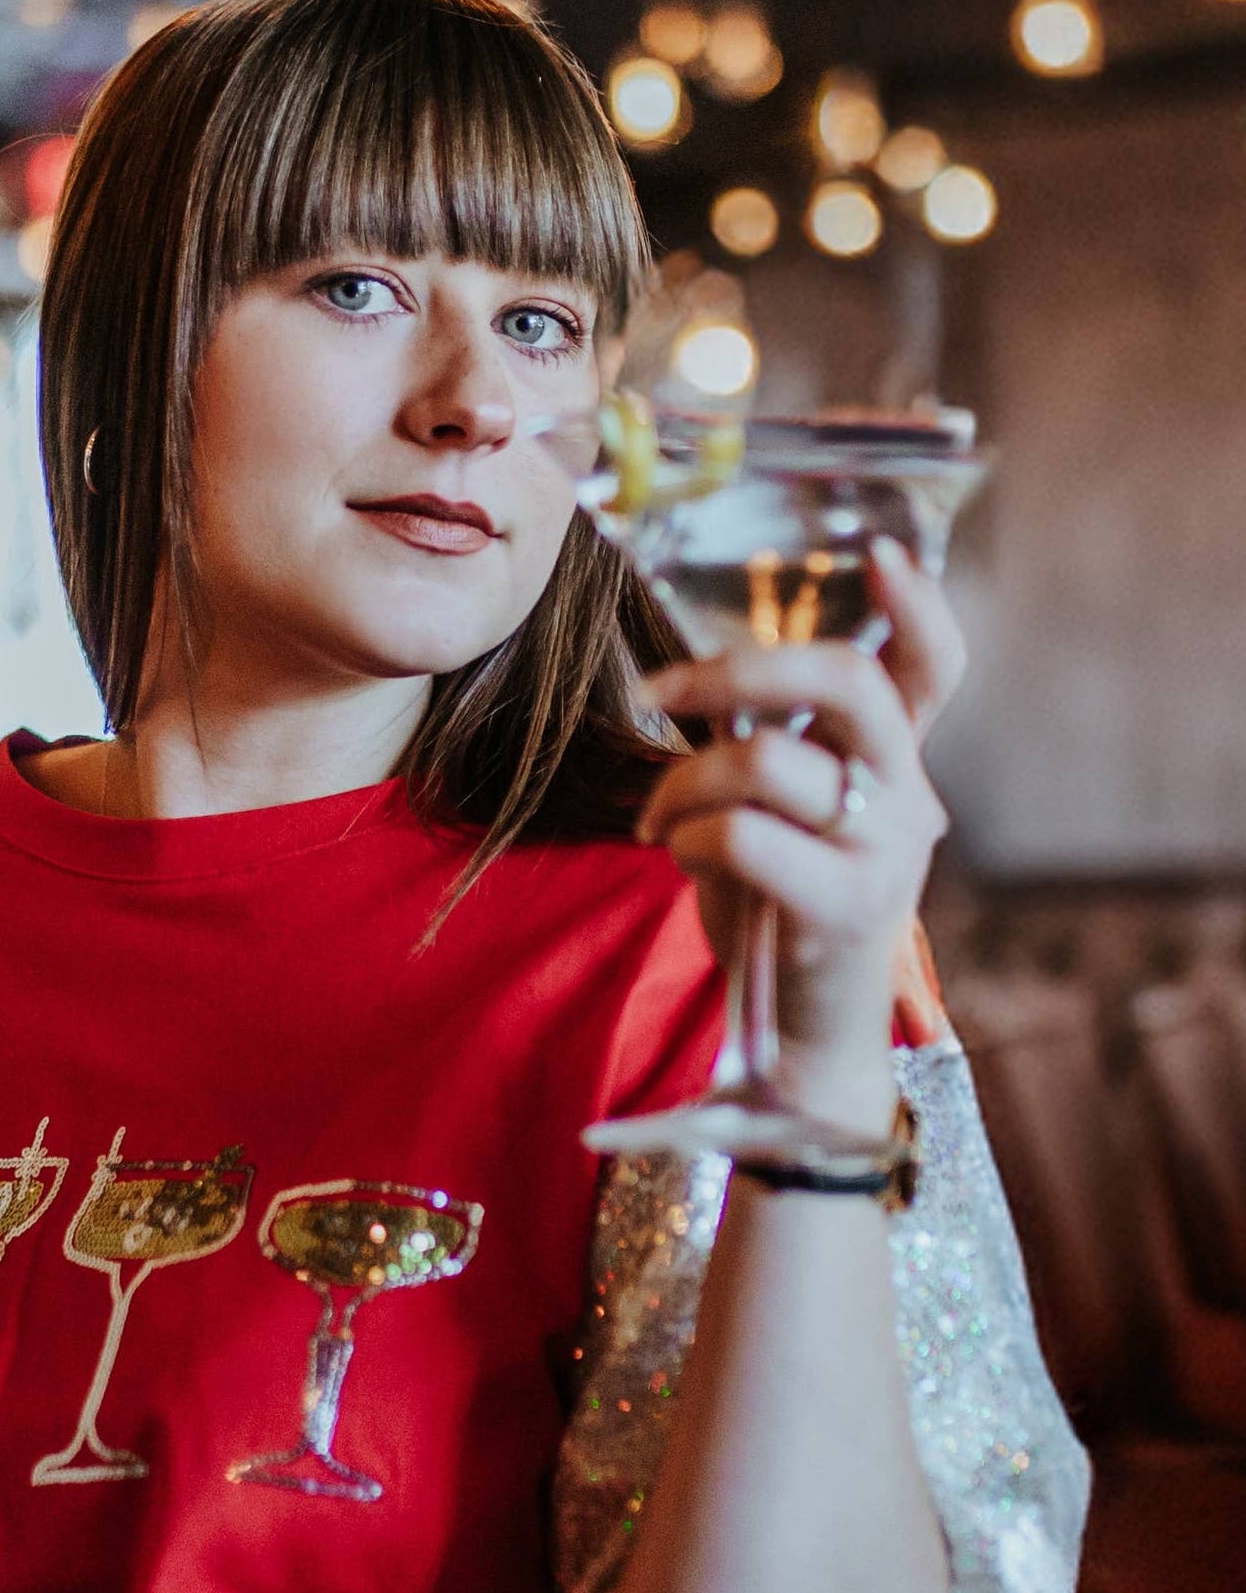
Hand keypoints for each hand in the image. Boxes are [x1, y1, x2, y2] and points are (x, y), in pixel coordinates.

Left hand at [638, 541, 962, 1086]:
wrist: (804, 1042)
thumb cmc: (780, 911)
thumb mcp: (781, 817)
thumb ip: (767, 746)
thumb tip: (705, 678)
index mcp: (893, 764)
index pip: (934, 667)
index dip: (917, 606)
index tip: (880, 550)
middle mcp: (907, 797)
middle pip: (850, 683)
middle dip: (743, 669)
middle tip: (665, 686)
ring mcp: (884, 853)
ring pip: (765, 760)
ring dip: (681, 781)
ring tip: (657, 820)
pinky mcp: (843, 907)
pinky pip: (739, 834)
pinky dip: (683, 836)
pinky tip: (679, 857)